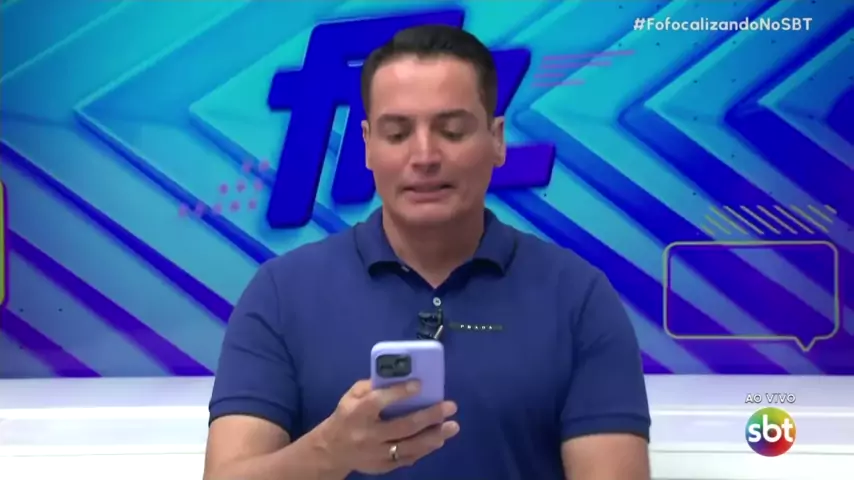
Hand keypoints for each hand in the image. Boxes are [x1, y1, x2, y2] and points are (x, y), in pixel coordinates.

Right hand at [317, 379, 458, 474]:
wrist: (331, 451)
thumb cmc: (346, 417)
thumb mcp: (351, 397)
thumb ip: (371, 386)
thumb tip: (399, 377)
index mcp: (357, 413)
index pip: (379, 401)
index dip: (399, 393)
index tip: (420, 384)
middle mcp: (368, 435)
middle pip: (402, 426)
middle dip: (429, 416)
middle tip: (450, 406)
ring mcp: (376, 454)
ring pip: (409, 447)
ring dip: (434, 436)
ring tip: (452, 426)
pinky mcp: (382, 467)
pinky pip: (407, 458)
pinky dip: (425, 449)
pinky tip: (438, 439)